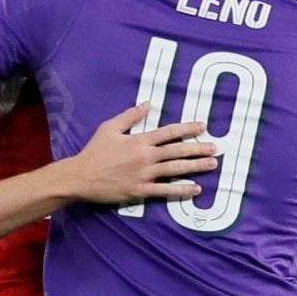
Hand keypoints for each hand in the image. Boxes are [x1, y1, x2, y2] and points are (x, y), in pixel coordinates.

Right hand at [57, 104, 214, 207]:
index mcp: (139, 140)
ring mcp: (144, 175)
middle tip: (216, 147)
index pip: (169, 132)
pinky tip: (195, 189)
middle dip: (198, 148)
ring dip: (195, 167)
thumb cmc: (94, 152)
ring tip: (212, 164)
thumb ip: (130, 116)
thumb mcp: (109, 128)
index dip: (187, 129)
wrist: (80, 177)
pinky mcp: (140, 191)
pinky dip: (181, 190)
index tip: (203, 126)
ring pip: (175, 170)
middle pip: (177, 151)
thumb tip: (148, 104)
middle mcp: (145, 157)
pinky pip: (165, 191)